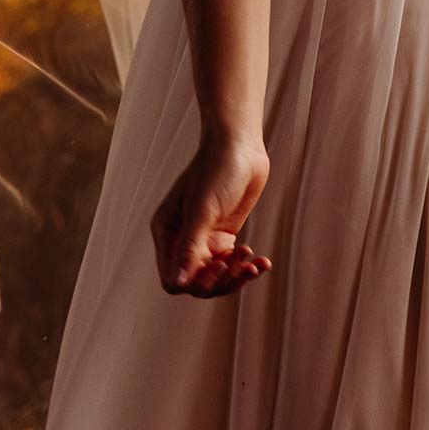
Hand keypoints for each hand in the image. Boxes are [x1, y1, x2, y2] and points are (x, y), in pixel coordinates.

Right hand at [150, 133, 271, 297]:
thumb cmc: (216, 170)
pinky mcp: (223, 235)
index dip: (194, 282)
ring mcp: (203, 238)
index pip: (173, 279)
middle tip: (240, 264)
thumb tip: (177, 282)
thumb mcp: (203, 211)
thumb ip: (190, 248)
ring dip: (235, 276)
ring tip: (253, 263)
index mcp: (167, 232)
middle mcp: (182, 239)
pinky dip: (246, 267)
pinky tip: (262, 261)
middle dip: (220, 280)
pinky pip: (231, 264)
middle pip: (196, 283)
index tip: (218, 267)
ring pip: (215, 277)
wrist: (240, 146)